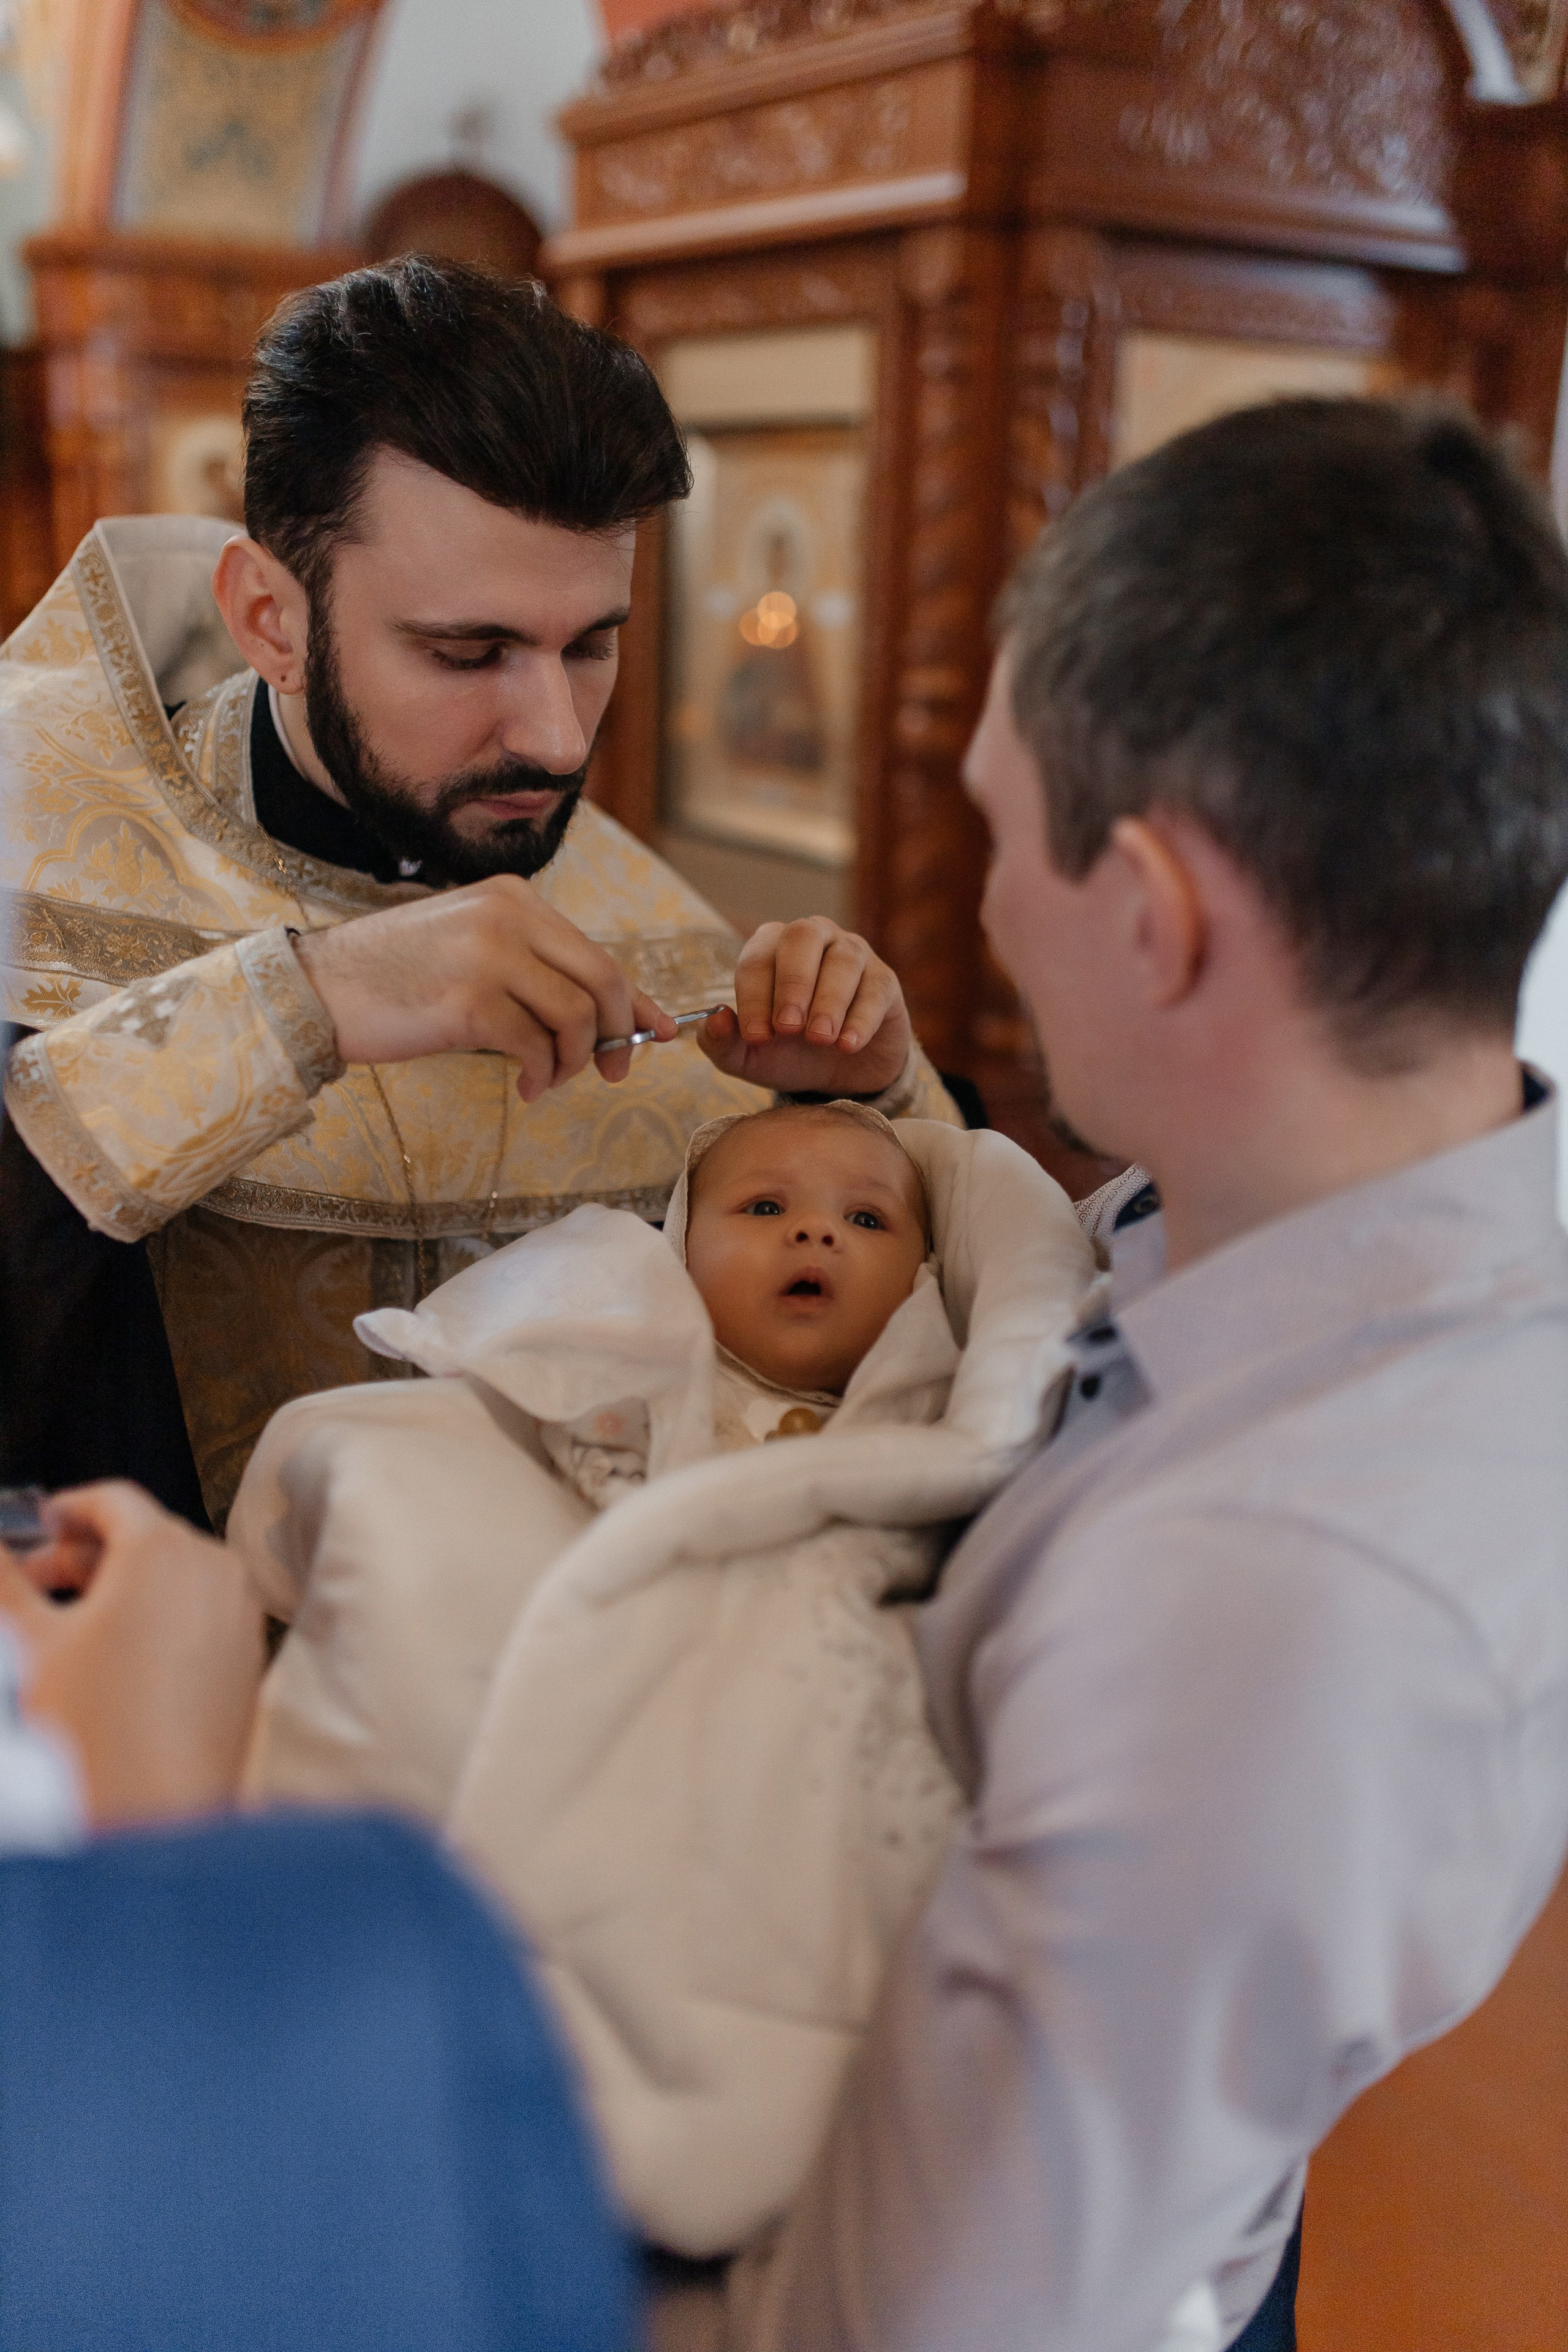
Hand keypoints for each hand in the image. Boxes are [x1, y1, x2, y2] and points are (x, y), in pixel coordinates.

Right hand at [0, 1484, 264, 1828]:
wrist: (158, 1813)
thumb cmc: (98, 1732)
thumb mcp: (32, 1643)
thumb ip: (7, 1582)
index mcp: (163, 1550)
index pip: (114, 1499)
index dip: (68, 1508)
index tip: (39, 1523)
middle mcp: (214, 1569)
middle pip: (144, 1535)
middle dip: (85, 1554)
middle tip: (33, 1581)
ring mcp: (239, 1612)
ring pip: (173, 1574)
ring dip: (121, 1585)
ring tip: (69, 1622)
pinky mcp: (247, 1653)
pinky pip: (199, 1611)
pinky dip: (158, 1615)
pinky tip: (116, 1654)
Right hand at [292, 876, 676, 1101]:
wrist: (316, 990)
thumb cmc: (394, 980)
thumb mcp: (470, 951)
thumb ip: (532, 970)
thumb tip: (604, 1016)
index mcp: (513, 898)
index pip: (595, 951)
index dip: (633, 998)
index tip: (656, 1031)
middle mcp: (507, 916)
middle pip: (600, 980)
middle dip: (616, 1032)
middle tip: (613, 1070)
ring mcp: (489, 956)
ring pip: (574, 1017)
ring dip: (573, 1061)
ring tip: (549, 1078)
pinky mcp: (470, 1001)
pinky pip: (536, 1046)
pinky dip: (542, 1074)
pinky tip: (527, 1087)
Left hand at [696, 919, 912, 1097]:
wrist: (839, 1076)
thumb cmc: (787, 1054)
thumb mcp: (749, 1057)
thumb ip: (722, 1041)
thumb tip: (715, 1017)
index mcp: (771, 948)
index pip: (758, 958)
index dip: (755, 996)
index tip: (757, 1037)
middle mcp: (813, 938)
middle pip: (802, 937)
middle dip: (793, 983)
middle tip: (789, 1028)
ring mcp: (853, 954)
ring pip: (844, 959)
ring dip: (829, 1001)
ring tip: (821, 1038)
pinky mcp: (884, 981)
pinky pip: (876, 988)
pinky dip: (861, 1017)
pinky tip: (847, 1044)